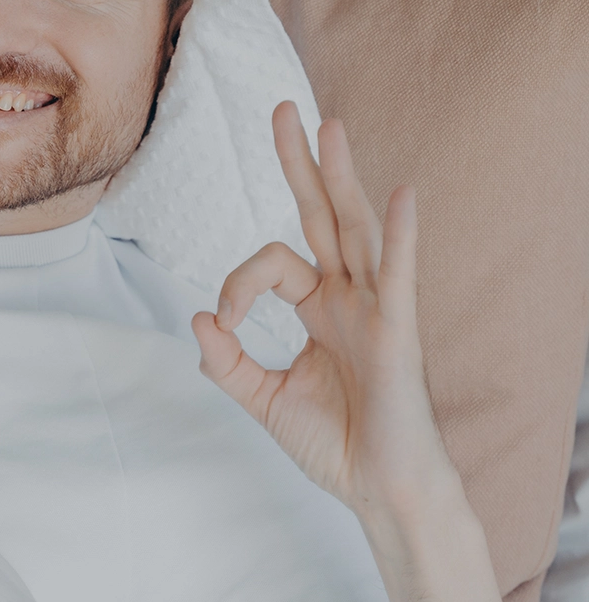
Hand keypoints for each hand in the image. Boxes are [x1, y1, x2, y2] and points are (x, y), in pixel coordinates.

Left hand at [191, 101, 456, 521]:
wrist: (379, 492)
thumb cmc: (334, 444)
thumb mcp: (262, 398)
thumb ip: (228, 361)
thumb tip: (198, 316)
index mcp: (320, 308)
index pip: (271, 264)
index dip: (237, 281)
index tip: (225, 320)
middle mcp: (349, 298)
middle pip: (321, 216)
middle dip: (301, 163)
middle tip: (283, 109)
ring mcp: (376, 310)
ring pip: (354, 229)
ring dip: (341, 176)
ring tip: (329, 125)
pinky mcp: (397, 333)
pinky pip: (399, 276)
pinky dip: (400, 236)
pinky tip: (403, 196)